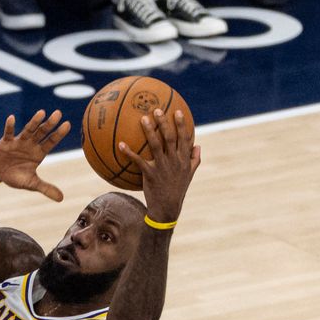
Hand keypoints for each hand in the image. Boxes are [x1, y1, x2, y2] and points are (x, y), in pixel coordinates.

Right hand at [0, 110, 70, 201]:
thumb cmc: (15, 176)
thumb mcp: (31, 183)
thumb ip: (45, 188)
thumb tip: (61, 199)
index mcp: (38, 153)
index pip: (51, 142)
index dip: (58, 134)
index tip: (68, 124)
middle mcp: (30, 144)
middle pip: (42, 132)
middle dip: (49, 124)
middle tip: (58, 113)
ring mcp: (18, 142)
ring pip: (28, 130)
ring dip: (34, 122)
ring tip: (42, 112)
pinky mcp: (5, 142)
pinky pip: (8, 133)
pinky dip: (10, 126)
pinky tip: (12, 118)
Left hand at [118, 108, 198, 224]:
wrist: (167, 209)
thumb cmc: (177, 190)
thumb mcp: (189, 175)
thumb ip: (195, 160)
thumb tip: (198, 145)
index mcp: (184, 160)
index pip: (185, 138)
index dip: (182, 125)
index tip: (178, 112)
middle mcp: (174, 161)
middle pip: (170, 138)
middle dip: (164, 122)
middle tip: (157, 110)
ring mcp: (163, 167)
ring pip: (156, 145)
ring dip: (149, 131)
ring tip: (142, 119)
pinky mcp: (150, 174)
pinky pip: (139, 161)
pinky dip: (129, 152)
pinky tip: (121, 144)